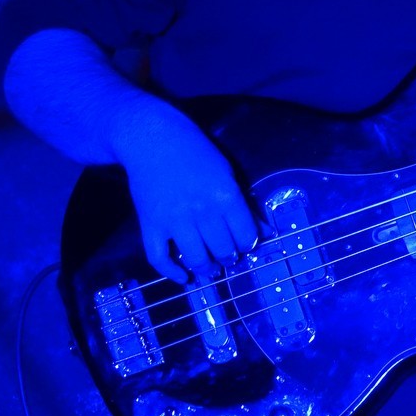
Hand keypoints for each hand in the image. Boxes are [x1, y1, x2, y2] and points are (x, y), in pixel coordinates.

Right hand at [110, 109, 259, 283]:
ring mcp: (174, 221)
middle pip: (223, 249)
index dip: (249, 244)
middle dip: (229, 258)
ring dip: (206, 269)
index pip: (245, 234)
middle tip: (228, 257)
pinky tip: (182, 277)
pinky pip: (159, 258)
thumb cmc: (195, 151)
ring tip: (210, 268)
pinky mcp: (150, 225)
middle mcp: (201, 212)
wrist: (153, 139)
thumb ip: (244, 204)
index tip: (246, 245)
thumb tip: (264, 231)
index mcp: (225, 196)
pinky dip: (171, 273)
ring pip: (196, 259)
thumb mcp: (227, 172)